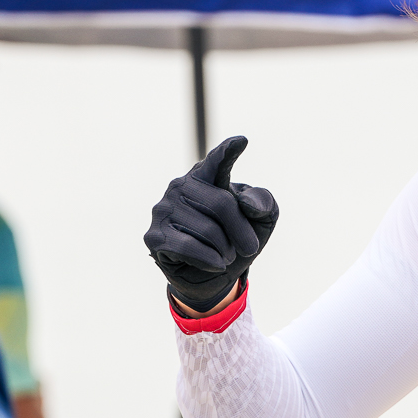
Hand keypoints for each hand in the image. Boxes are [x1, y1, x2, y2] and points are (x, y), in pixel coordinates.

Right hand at [144, 135, 278, 311]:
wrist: (214, 276)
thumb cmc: (236, 238)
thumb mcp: (261, 220)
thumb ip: (262, 203)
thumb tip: (246, 203)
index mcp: (205, 175)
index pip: (217, 161)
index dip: (228, 152)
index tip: (242, 141)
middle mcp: (180, 187)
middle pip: (220, 204)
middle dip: (241, 230)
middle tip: (249, 247)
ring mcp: (163, 210)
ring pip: (207, 230)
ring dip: (225, 250)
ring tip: (225, 255)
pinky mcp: (154, 236)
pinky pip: (189, 247)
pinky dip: (210, 259)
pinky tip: (215, 263)